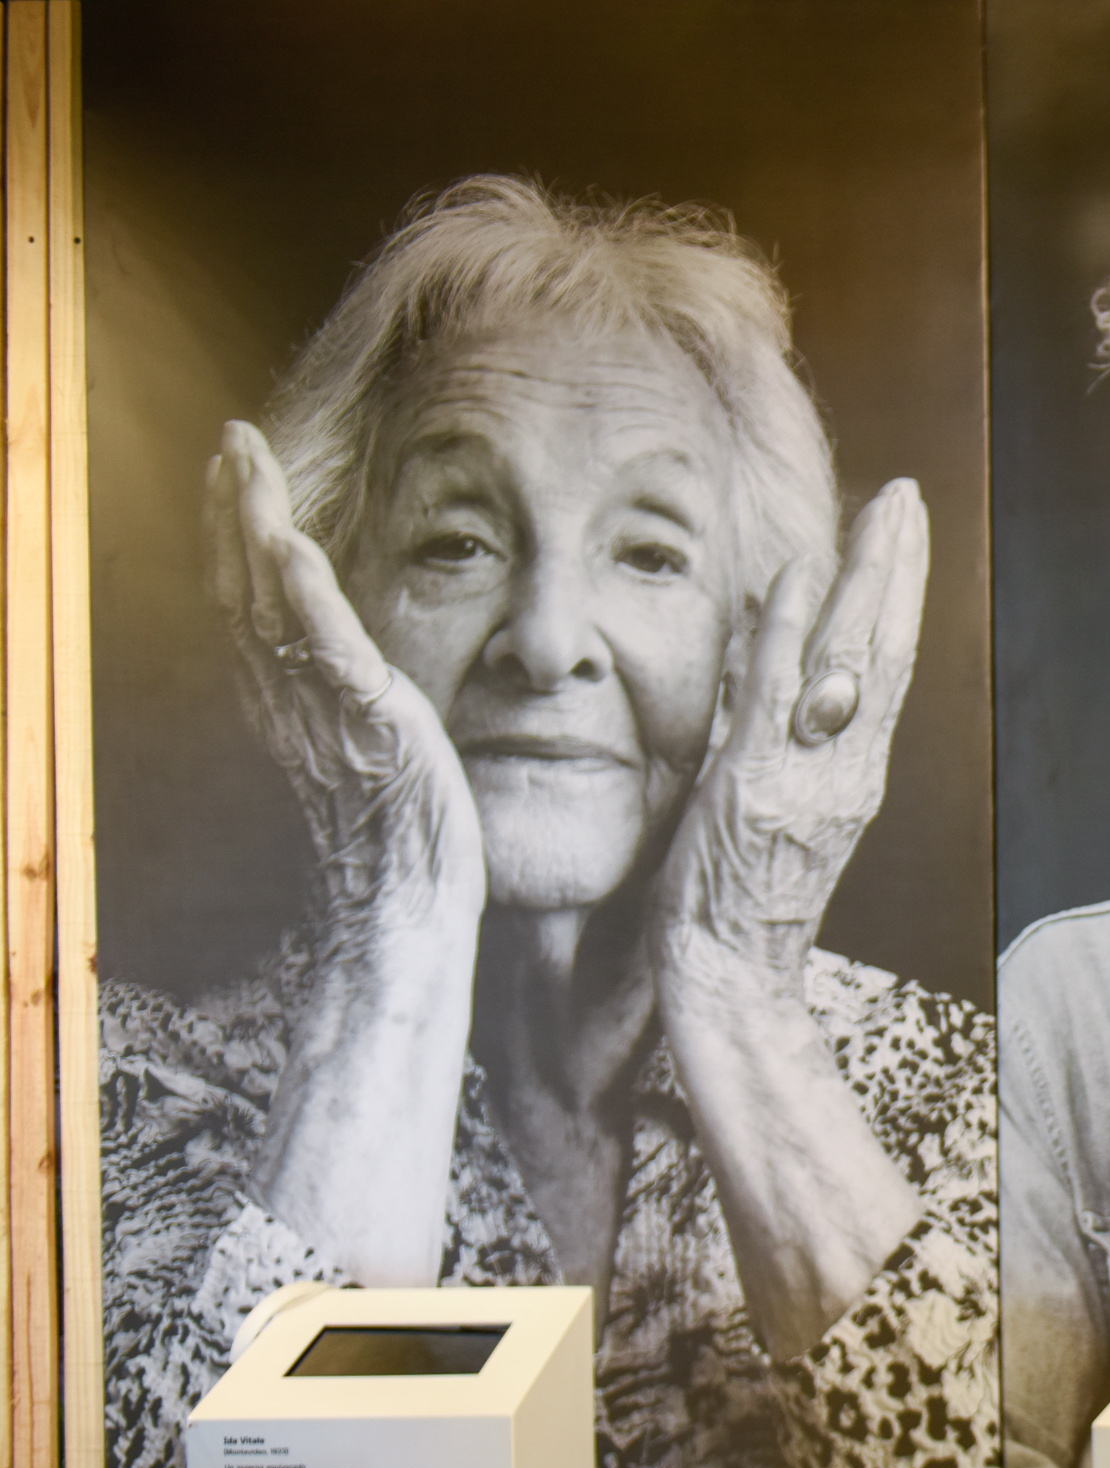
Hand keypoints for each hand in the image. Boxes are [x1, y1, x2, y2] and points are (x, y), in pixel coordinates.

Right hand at [207, 420, 484, 936]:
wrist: (404, 911)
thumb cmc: (404, 843)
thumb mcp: (373, 754)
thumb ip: (357, 705)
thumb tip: (362, 674)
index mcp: (292, 706)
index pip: (251, 606)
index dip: (237, 539)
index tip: (237, 479)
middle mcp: (290, 702)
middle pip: (243, 588)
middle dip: (234, 511)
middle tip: (232, 443)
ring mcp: (323, 711)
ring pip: (270, 603)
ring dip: (256, 526)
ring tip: (245, 461)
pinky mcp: (368, 724)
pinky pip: (327, 651)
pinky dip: (306, 595)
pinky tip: (292, 544)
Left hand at [649, 479, 927, 997]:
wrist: (729, 978)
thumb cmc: (741, 901)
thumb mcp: (769, 805)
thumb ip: (769, 726)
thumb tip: (763, 648)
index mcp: (855, 776)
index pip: (888, 667)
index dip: (900, 595)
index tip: (906, 531)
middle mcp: (845, 771)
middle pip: (885, 651)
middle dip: (898, 568)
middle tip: (909, 496)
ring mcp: (804, 778)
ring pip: (849, 662)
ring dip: (864, 578)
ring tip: (880, 511)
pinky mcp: (752, 787)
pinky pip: (775, 695)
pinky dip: (790, 630)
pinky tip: (801, 573)